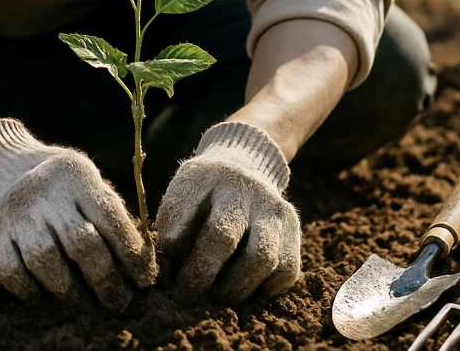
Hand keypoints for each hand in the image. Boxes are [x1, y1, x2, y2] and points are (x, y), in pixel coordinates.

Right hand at [0, 118, 155, 309]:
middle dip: (106, 280)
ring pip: (46, 261)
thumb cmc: (60, 188)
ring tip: (86, 303)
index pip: (111, 217)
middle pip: (81, 242)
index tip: (144, 281)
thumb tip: (144, 265)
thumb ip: (110, 215)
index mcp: (75, 173)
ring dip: (71, 292)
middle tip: (119, 302)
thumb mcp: (85, 184)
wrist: (0, 166)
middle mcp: (43, 187)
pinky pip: (14, 274)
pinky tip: (48, 296)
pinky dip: (34, 292)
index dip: (132, 254)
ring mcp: (12, 208)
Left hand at [155, 121, 299, 302]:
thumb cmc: (202, 192)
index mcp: (205, 176)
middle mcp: (242, 187)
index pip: (184, 209)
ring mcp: (271, 206)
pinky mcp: (292, 227)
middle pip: (223, 235)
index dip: (173, 244)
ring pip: (262, 258)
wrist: (244, 165)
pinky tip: (248, 285)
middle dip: (201, 273)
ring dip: (236, 287)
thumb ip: (171, 224)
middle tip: (189, 291)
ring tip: (220, 293)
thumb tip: (167, 267)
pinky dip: (265, 289)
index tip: (166, 266)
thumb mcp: (180, 193)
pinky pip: (286, 270)